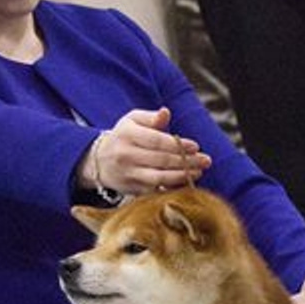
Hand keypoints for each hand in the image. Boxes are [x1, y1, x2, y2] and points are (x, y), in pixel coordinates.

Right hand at [94, 106, 212, 195]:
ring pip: (159, 178)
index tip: (195, 146)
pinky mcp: (131, 189)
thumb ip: (151, 117)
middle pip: (161, 160)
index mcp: (127, 135)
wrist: (99, 161)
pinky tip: (186, 183)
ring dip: (182, 176)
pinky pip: (155, 190)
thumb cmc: (123, 137)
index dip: (178, 144)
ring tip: (198, 172)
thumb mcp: (132, 121)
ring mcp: (128, 174)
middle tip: (205, 160)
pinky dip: (172, 188)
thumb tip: (166, 112)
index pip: (156, 140)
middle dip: (186, 161)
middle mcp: (126, 155)